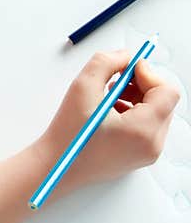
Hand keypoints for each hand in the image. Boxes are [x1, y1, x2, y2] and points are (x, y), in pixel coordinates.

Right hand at [35, 50, 179, 196]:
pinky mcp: (139, 156)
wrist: (55, 166)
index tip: (127, 68)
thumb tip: (125, 56)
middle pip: (163, 102)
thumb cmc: (67, 134)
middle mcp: (152, 145)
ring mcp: (148, 153)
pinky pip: (148, 127)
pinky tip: (108, 112)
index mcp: (143, 129)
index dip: (148, 73)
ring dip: (137, 98)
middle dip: (142, 85)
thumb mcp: (82, 88)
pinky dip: (133, 113)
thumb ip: (106, 63)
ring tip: (108, 97)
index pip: (167, 91)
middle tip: (116, 80)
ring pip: (156, 113)